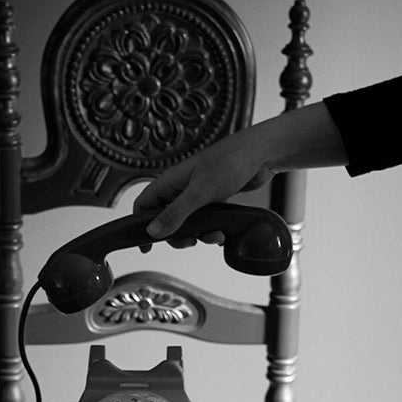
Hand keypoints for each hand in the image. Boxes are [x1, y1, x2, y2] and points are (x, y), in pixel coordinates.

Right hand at [131, 103, 344, 248]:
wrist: (261, 155)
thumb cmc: (230, 162)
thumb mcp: (200, 192)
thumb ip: (176, 213)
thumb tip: (153, 232)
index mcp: (170, 182)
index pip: (144, 205)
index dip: (141, 225)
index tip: (146, 246)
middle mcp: (181, 188)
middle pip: (166, 219)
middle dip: (177, 235)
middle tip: (190, 242)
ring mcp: (198, 195)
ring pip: (188, 223)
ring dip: (200, 234)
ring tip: (214, 235)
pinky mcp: (214, 200)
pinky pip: (206, 221)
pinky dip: (212, 230)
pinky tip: (223, 231)